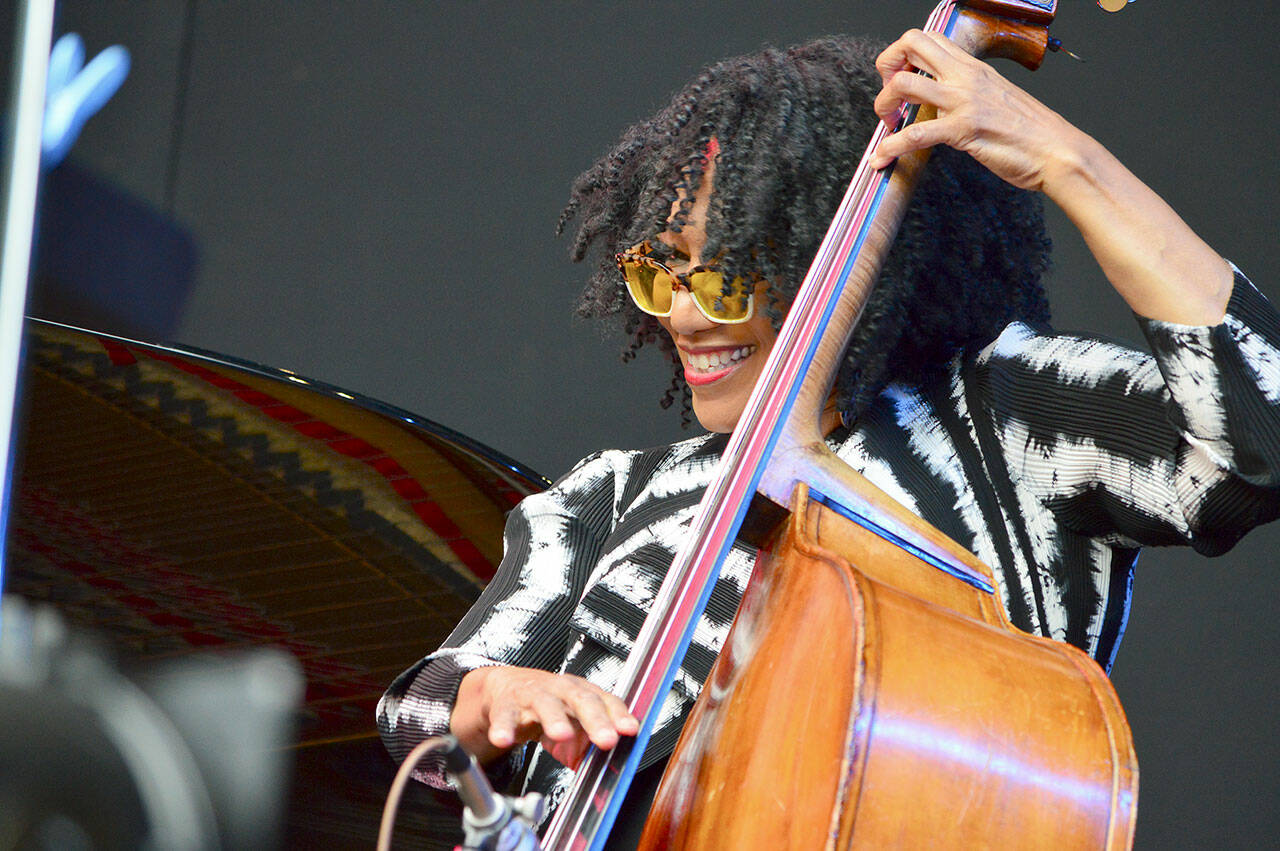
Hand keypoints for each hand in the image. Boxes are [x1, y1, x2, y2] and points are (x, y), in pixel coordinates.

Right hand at [452, 666, 638, 769]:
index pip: (606, 701)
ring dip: (555, 718)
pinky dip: (504, 728)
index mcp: (582, 692)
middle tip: (606, 739)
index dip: (619, 715)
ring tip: (562, 734)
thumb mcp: (573, 722)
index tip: (630, 730)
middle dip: (595, 719)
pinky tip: (504, 739)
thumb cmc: (548, 705)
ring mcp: (533, 694)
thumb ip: (589, 745)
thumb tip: (608, 772)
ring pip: (545, 703)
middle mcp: (560, 690)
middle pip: (581, 699)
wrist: (506, 689)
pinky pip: (505, 716)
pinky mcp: (506, 704)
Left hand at [868, 29, 1229, 325]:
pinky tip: (881, 160)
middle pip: (911, 45)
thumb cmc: (1030, 133)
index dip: (901, 54)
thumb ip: (968, 94)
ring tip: (886, 126)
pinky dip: (890, 147)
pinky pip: (914, 134)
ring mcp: (964, 101)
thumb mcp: (996, 99)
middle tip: (887, 99)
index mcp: (973, 67)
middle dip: (886, 69)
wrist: (1059, 152)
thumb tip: (943, 100)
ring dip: (883, 105)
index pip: (927, 38)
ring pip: (904, 84)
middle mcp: (966, 77)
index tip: (897, 80)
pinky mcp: (964, 130)